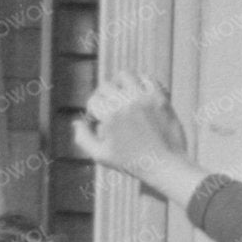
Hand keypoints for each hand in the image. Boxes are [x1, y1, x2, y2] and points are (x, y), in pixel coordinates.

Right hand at [77, 75, 202, 202]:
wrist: (165, 166)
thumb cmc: (131, 164)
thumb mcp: (101, 156)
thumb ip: (83, 138)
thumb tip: (76, 122)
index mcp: (110, 116)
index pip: (93, 100)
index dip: (93, 111)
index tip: (98, 119)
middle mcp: (126, 103)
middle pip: (106, 85)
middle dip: (103, 96)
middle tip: (108, 107)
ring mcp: (144, 98)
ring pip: (125, 75)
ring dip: (120, 84)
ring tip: (122, 95)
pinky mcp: (160, 97)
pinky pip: (147, 78)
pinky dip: (141, 83)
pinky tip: (140, 95)